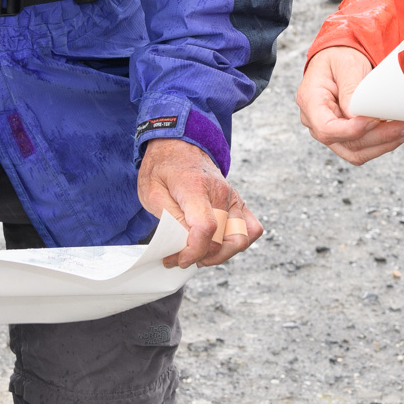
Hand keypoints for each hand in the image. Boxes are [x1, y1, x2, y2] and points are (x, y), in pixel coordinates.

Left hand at [137, 138, 262, 267]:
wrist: (179, 144)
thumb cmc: (163, 168)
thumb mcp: (151, 191)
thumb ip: (169, 218)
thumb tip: (184, 243)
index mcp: (196, 187)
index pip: (206, 228)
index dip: (193, 251)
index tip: (178, 259)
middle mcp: (221, 192)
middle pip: (224, 239)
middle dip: (201, 256)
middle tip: (179, 257)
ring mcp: (233, 197)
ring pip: (241, 239)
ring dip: (221, 254)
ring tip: (199, 254)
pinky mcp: (238, 202)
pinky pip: (251, 229)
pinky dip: (237, 243)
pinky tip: (216, 244)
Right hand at [296, 46, 403, 164]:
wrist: (338, 60)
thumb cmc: (339, 57)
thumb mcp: (346, 64)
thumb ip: (351, 89)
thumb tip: (358, 118)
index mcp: (310, 100)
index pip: (326, 128)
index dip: (351, 130)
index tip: (375, 120)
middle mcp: (314, 121)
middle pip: (346, 143)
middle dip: (379, 137)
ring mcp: (330, 132)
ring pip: (356, 152)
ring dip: (384, 145)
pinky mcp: (344, 136)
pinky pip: (362, 149)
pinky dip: (382, 144)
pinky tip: (399, 133)